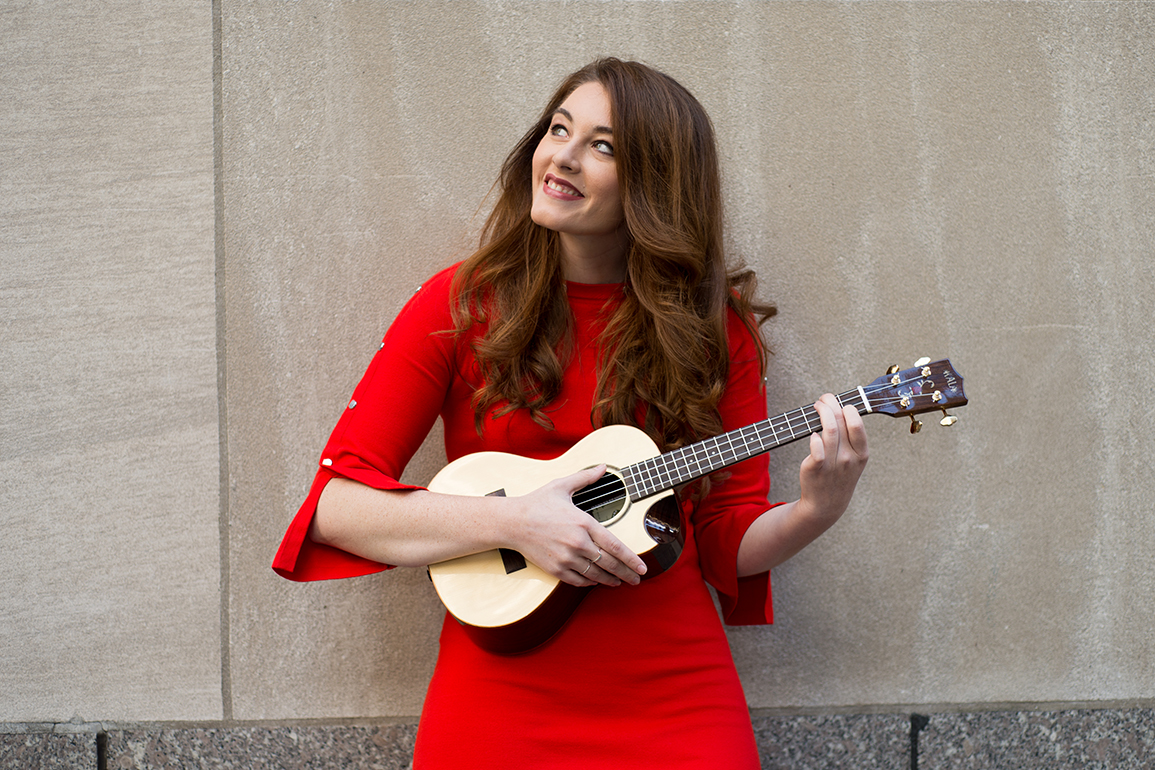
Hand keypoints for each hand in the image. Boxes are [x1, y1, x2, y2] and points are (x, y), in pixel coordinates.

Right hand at [509, 465, 647, 587]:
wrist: (512, 522)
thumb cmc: (537, 503)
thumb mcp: (562, 485)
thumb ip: (586, 477)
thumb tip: (603, 467)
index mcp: (583, 523)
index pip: (615, 546)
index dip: (631, 560)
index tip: (642, 567)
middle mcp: (577, 543)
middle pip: (609, 563)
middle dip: (627, 574)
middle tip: (637, 579)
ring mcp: (566, 558)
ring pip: (596, 574)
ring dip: (611, 580)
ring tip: (620, 582)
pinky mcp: (555, 568)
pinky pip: (578, 580)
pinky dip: (590, 582)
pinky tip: (597, 580)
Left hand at [796, 394, 868, 524]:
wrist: (826, 504)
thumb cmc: (839, 476)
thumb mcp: (854, 459)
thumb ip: (851, 438)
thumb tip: (841, 409)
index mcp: (861, 454)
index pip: (857, 424)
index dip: (848, 408)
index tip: (840, 403)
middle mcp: (848, 457)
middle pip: (841, 421)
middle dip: (831, 403)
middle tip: (824, 399)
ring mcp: (832, 462)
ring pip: (828, 429)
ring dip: (821, 411)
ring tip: (816, 407)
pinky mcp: (815, 467)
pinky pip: (816, 446)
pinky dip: (814, 436)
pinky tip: (812, 433)